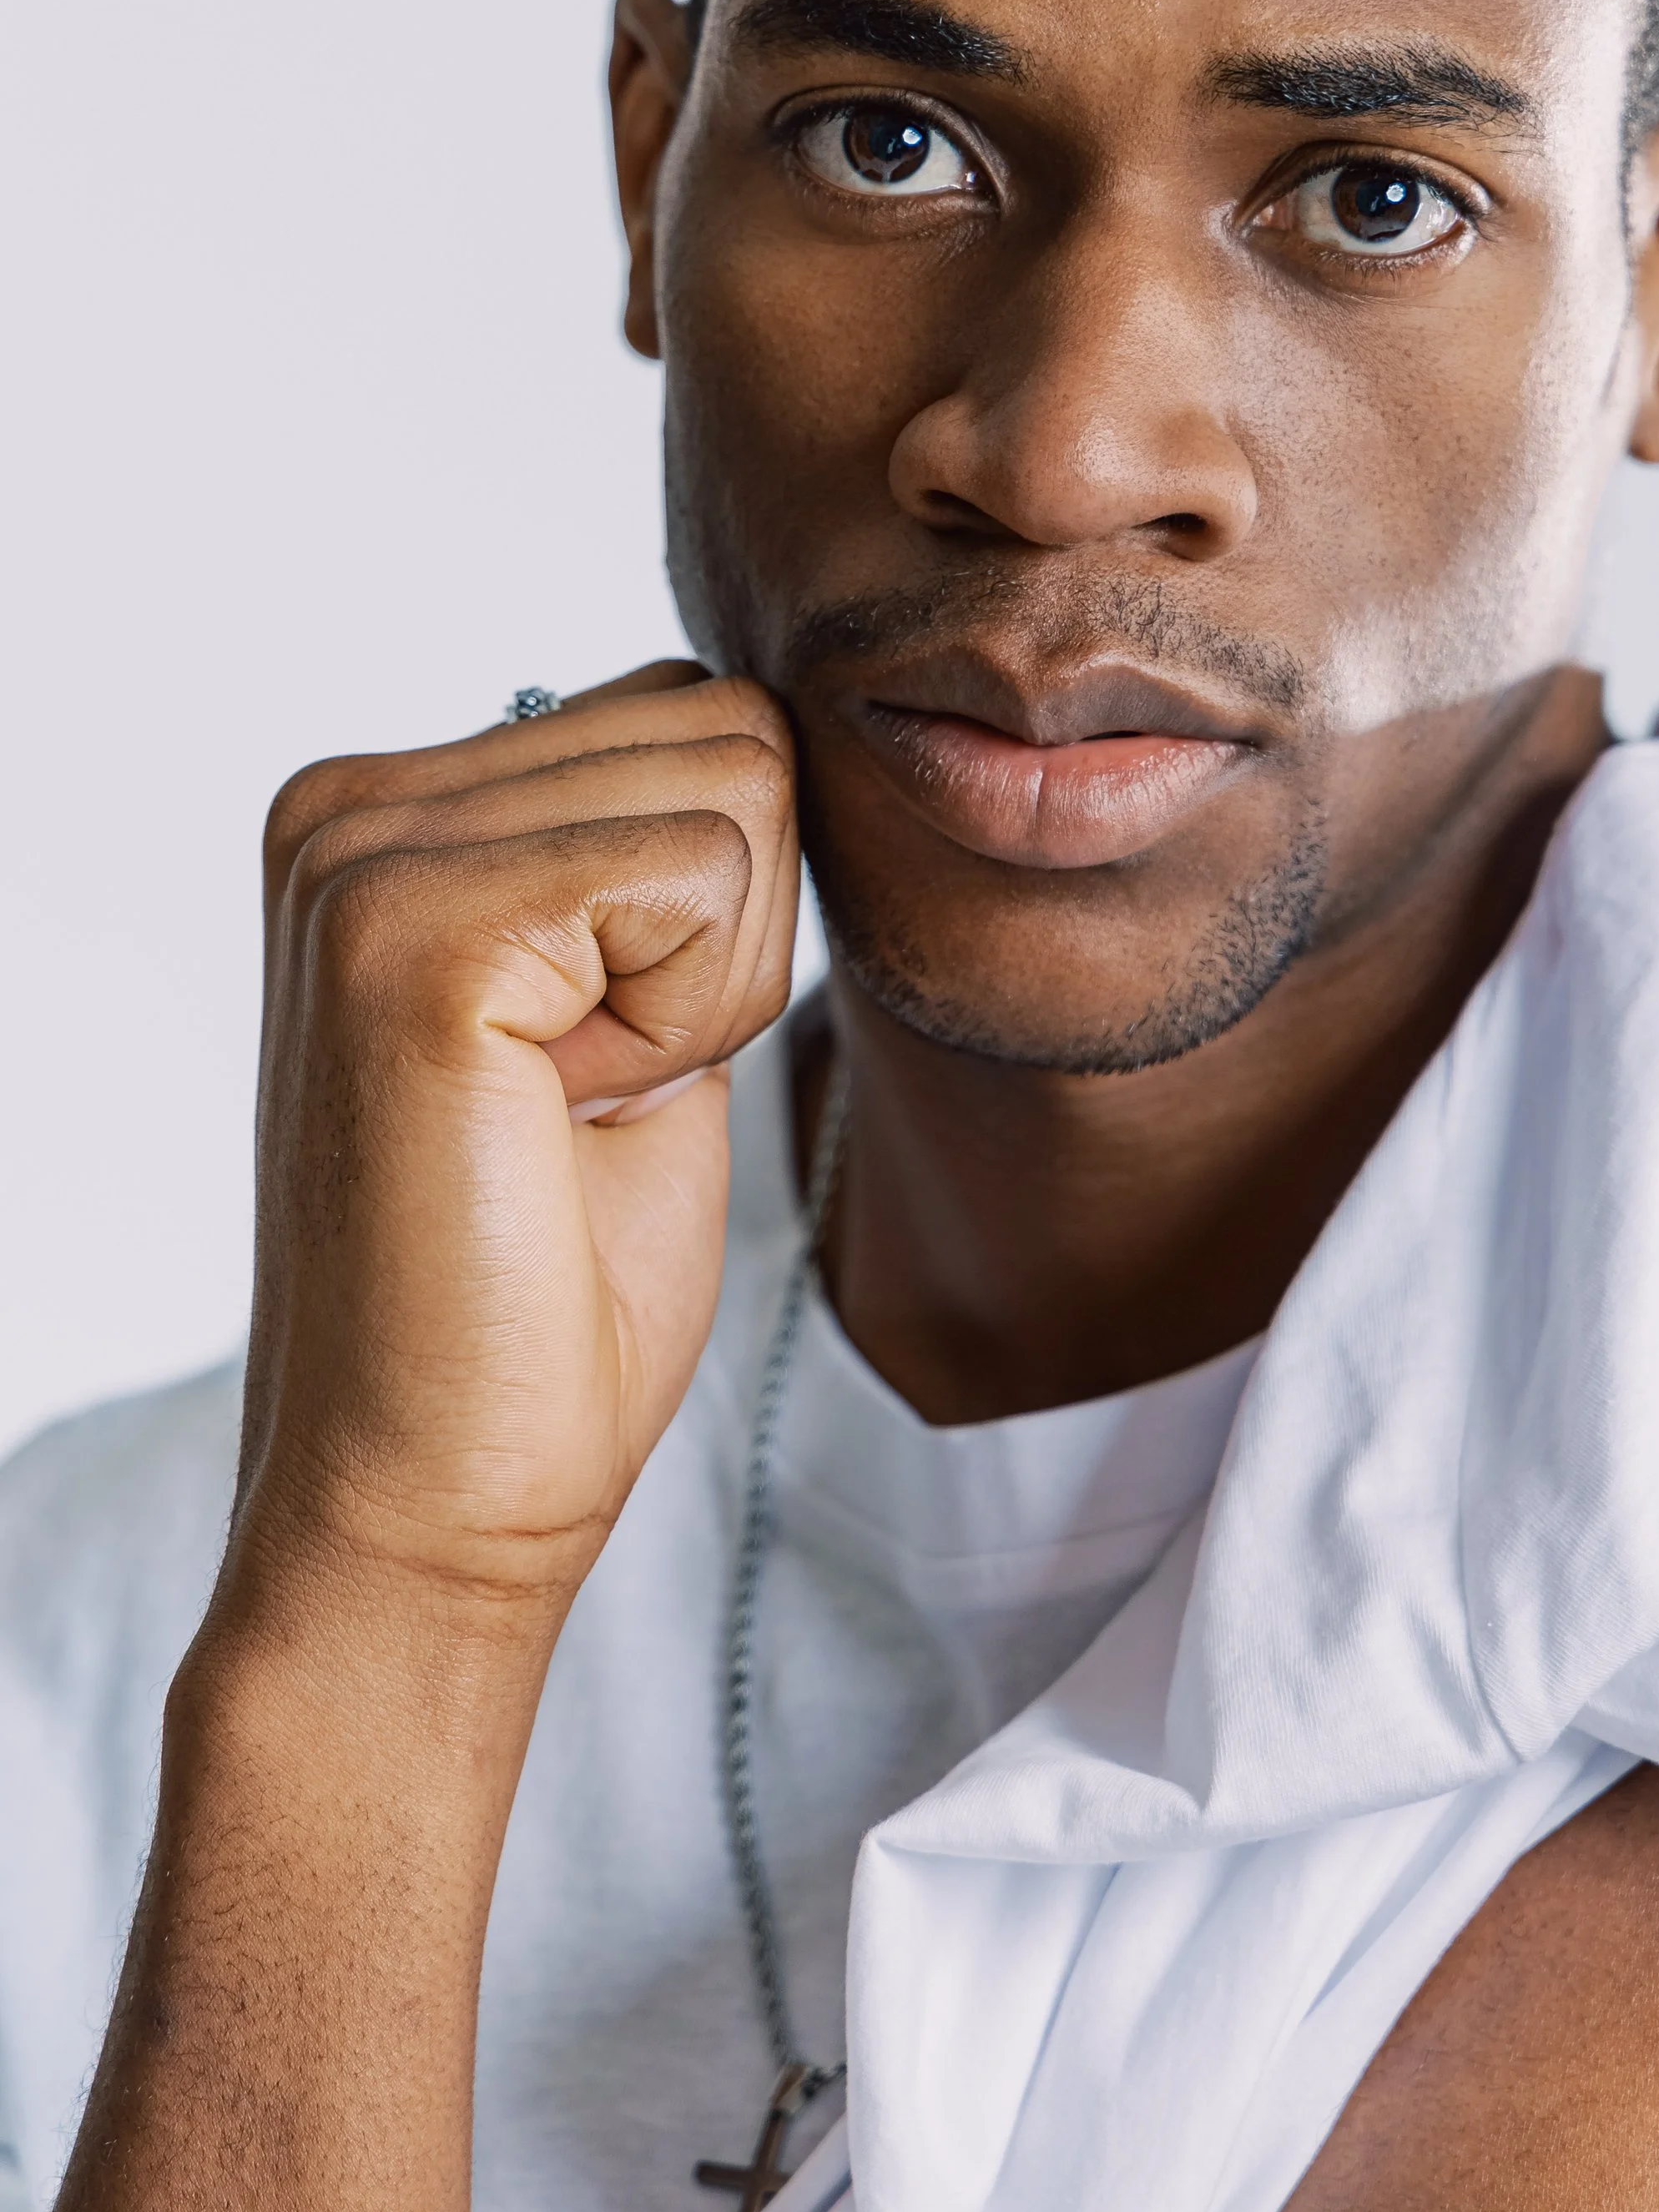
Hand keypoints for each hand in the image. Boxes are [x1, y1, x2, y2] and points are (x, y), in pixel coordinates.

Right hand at [234, 660, 796, 1615]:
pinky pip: (705, 870)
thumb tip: (757, 726)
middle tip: (589, 1096)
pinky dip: (694, 1016)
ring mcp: (362, 857)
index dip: (715, 912)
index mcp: (382, 810)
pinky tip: (567, 1115)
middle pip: (729, 727)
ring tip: (570, 1108)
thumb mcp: (627, 1009)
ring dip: (713, 980)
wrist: (440, 1499)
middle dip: (730, 936)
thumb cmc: (550, 1287)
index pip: (688, 712)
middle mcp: (348, 804)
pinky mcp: (410, 933)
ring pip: (740, 786)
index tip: (590, 1065)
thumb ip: (653, 856)